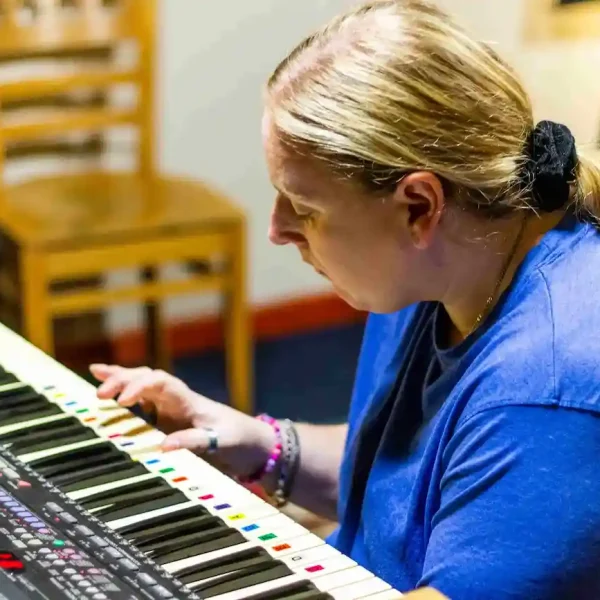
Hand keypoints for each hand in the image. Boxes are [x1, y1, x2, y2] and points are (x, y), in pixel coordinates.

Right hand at [89, 364, 274, 477]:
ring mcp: (174, 405)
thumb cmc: (239, 439)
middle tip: (100, 391)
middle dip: (124, 380)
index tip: (122, 400)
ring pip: (144, 383)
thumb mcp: (221, 443)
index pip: (161, 384)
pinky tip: (113, 395)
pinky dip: (128, 393)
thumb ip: (194, 441)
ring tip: (96, 372)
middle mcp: (179, 398)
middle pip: (148, 378)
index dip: (140, 387)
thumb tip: (163, 446)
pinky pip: (146, 400)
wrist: (255, 441)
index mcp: (190, 400)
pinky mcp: (171, 415)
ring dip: (123, 378)